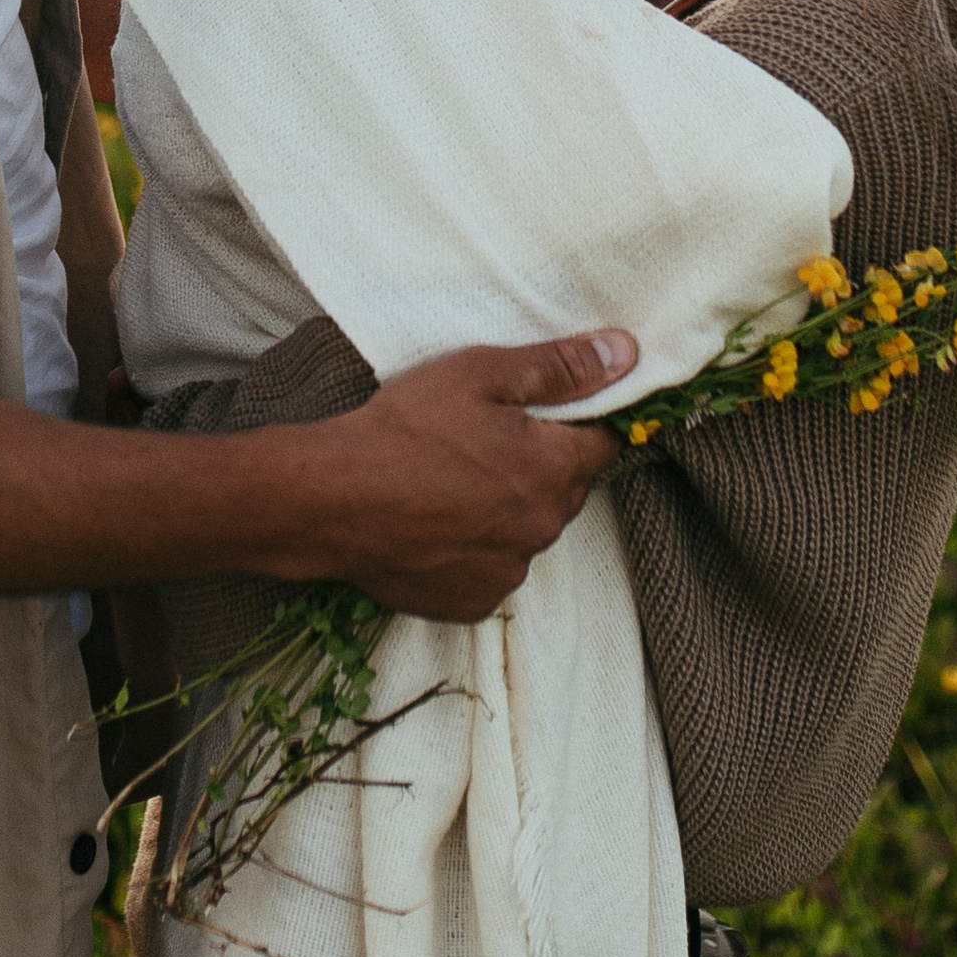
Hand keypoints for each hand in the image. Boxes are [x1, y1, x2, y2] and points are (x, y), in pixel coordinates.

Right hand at [295, 329, 632, 620]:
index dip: (579, 424)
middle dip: (540, 466)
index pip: (603, 445)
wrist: (331, 499)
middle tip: (484, 441)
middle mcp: (540, 531)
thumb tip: (625, 353)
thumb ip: (560, 367)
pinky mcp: (470, 603)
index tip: (543, 414)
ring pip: (526, 532)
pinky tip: (436, 524)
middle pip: (564, 491)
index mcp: (552, 472)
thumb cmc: (404, 430)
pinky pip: (490, 570)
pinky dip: (474, 549)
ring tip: (452, 483)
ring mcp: (506, 573)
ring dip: (507, 511)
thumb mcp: (481, 374)